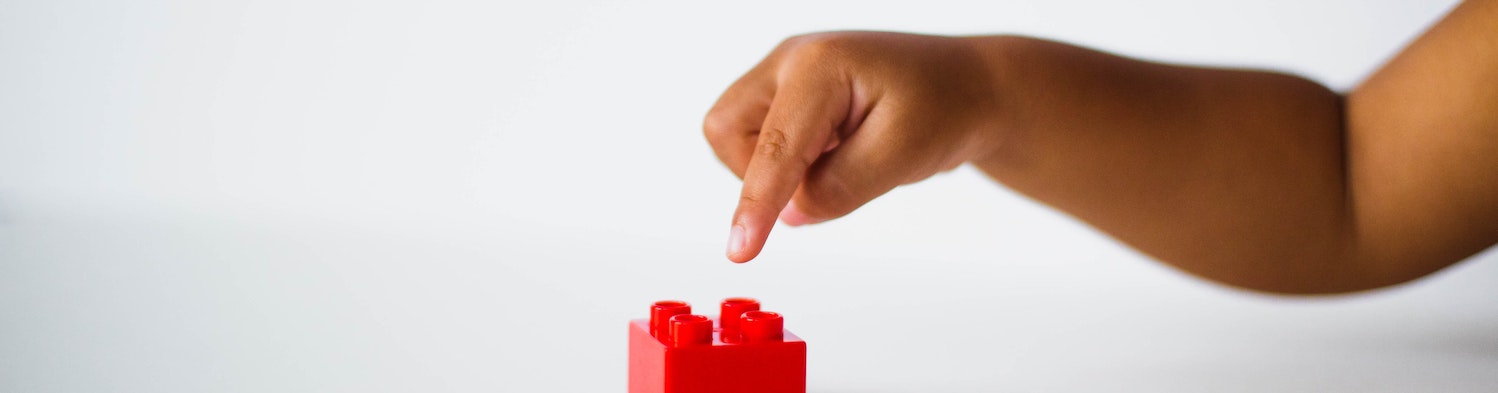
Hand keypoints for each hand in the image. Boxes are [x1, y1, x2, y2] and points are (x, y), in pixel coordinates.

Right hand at [704, 32, 1006, 262]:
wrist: (969, 88)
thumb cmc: (945, 106)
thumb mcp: (902, 155)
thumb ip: (840, 188)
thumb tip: (789, 214)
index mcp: (820, 65)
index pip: (774, 147)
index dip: (756, 203)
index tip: (740, 250)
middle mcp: (792, 60)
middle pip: (728, 130)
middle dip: (758, 172)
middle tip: (823, 180)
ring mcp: (787, 74)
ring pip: (738, 137)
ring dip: (775, 168)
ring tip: (841, 159)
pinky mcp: (789, 94)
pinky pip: (760, 138)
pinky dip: (788, 162)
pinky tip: (836, 151)